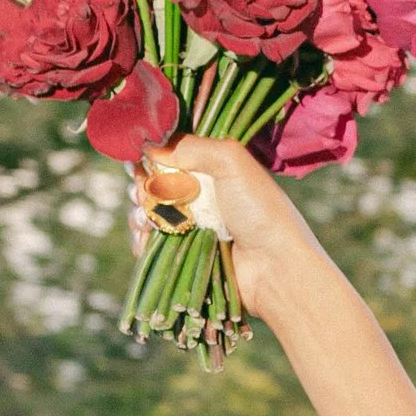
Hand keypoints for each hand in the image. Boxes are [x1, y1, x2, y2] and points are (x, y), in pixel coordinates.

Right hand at [139, 134, 324, 323]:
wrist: (275, 269)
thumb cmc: (260, 212)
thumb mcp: (231, 161)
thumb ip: (192, 146)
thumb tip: (151, 147)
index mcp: (214, 170)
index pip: (170, 156)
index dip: (152, 158)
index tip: (143, 164)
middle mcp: (203, 195)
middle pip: (155, 184)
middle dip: (144, 187)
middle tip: (146, 195)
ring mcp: (194, 226)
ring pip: (150, 213)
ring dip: (141, 214)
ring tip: (148, 220)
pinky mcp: (187, 255)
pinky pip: (153, 243)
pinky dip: (144, 239)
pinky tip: (147, 238)